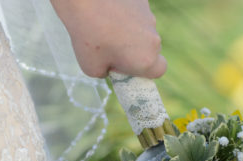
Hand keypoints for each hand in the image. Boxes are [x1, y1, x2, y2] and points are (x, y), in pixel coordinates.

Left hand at [51, 0, 165, 78]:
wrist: (84, 1)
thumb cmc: (88, 37)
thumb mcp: (91, 68)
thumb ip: (106, 73)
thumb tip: (109, 67)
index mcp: (145, 60)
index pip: (159, 70)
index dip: (146, 71)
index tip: (129, 67)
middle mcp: (153, 39)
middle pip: (151, 49)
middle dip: (136, 51)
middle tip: (113, 48)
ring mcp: (149, 18)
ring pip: (144, 30)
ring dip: (130, 33)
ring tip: (106, 28)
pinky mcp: (143, 2)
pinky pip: (137, 14)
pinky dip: (126, 16)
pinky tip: (108, 13)